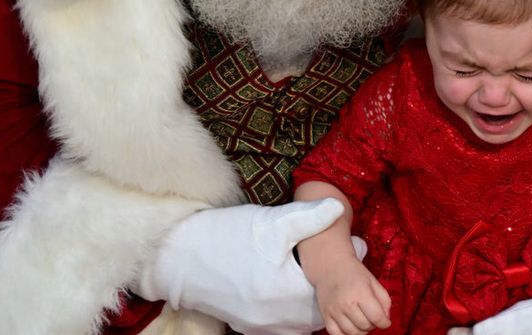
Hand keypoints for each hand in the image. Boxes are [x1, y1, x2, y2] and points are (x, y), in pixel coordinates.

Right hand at [132, 199, 366, 334]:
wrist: (177, 257)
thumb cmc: (226, 237)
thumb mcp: (272, 222)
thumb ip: (310, 218)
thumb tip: (339, 207)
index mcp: (290, 295)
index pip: (334, 290)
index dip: (345, 269)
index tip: (354, 248)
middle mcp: (279, 319)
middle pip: (320, 308)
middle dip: (329, 285)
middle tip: (332, 258)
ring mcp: (263, 327)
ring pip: (303, 318)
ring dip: (311, 297)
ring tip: (310, 268)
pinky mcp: (248, 327)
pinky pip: (283, 322)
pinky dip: (292, 307)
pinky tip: (288, 282)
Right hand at [310, 256, 390, 334]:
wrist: (331, 266)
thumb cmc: (354, 273)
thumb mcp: (373, 282)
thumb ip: (384, 300)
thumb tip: (385, 319)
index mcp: (361, 293)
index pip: (377, 317)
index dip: (385, 323)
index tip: (385, 322)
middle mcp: (346, 303)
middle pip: (365, 326)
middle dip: (373, 325)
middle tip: (372, 318)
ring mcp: (334, 311)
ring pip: (352, 333)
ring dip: (361, 331)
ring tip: (362, 321)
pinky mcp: (325, 315)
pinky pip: (336, 334)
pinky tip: (351, 326)